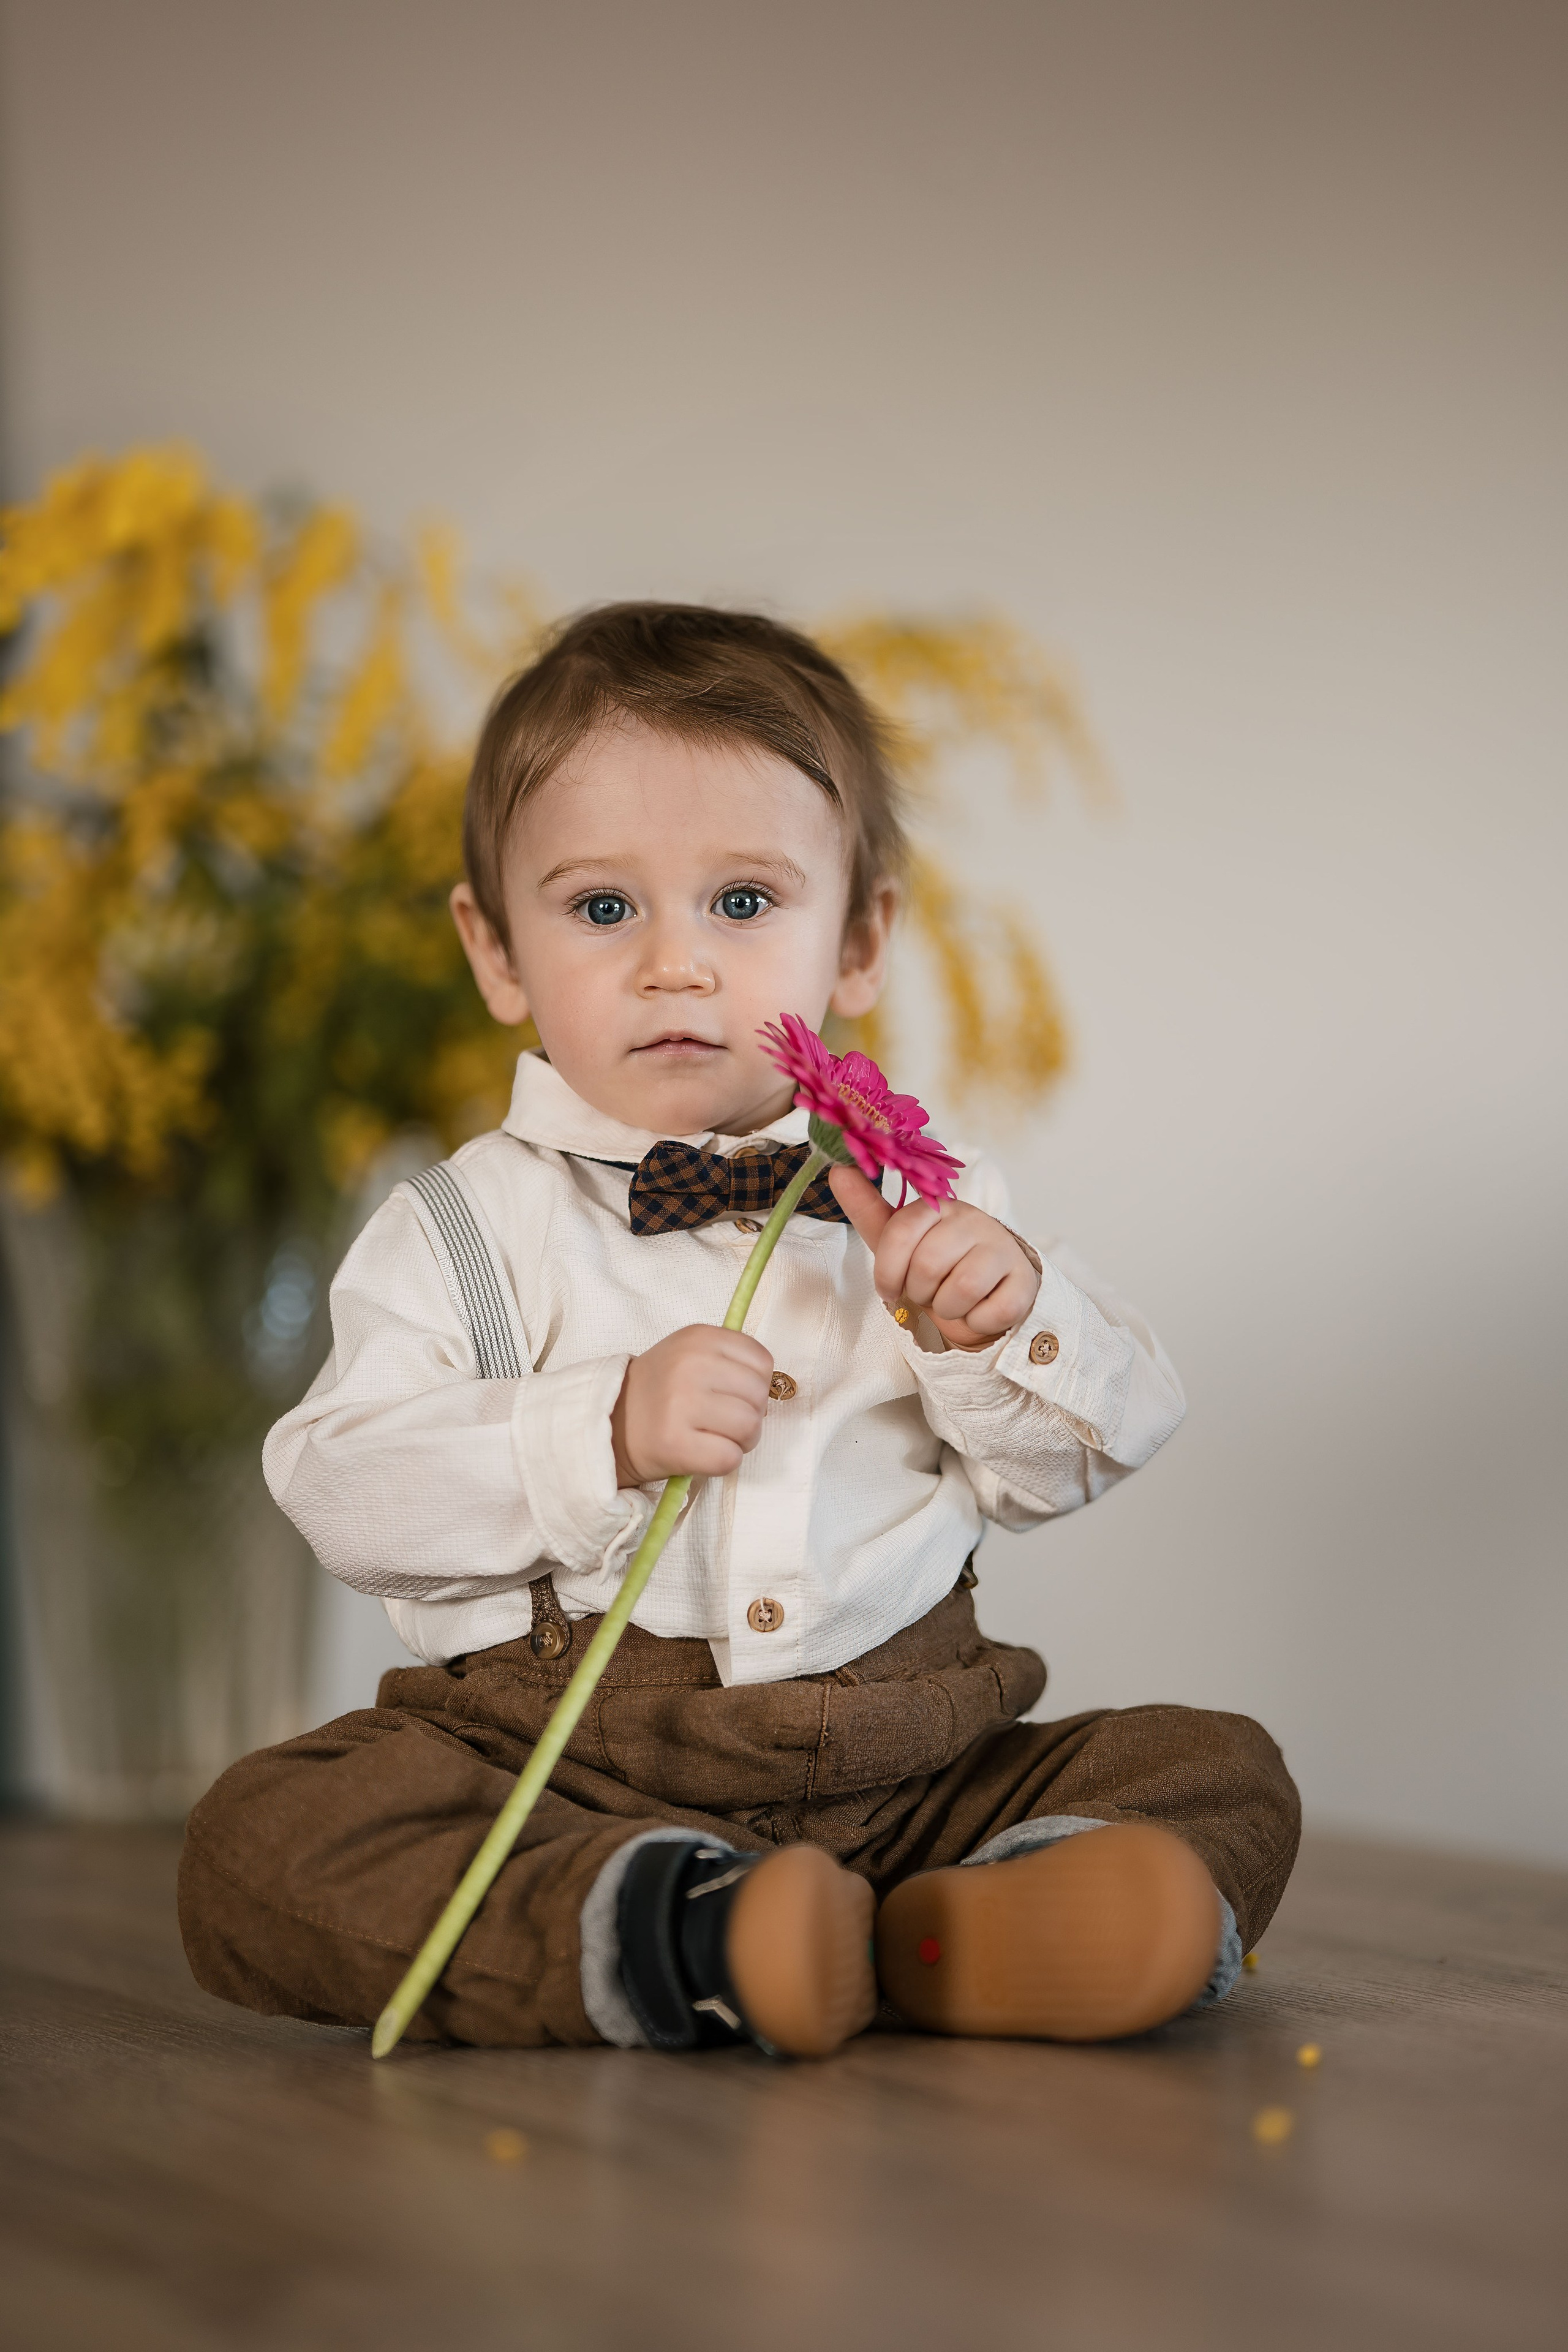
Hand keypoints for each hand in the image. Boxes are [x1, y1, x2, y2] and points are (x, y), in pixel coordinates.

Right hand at [611, 1325, 774, 1484]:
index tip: (733, 1393)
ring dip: (740, 1440)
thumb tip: (773, 1390)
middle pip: (758, 1396)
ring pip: (749, 1427)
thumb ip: (731, 1359)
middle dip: (751, 1414)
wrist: (612, 1422)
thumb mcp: (691, 1353)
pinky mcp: (675, 1444)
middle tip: (723, 1421)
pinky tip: (704, 1453)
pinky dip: (724, 1461)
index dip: (757, 1383)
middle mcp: (689, 1366)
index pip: (762, 1361)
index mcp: (698, 1337)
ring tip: (715, 1437)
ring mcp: (680, 1405)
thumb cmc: (662, 1390)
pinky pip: (729, 1458)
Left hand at [829, 1166, 1040, 1351]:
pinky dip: (976, 1321)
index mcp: (940, 1206)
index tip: (890, 1287)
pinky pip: (991, 1312)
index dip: (888, 1271)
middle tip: (928, 1291)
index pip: (900, 1232)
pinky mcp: (1025, 1283)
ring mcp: (1003, 1249)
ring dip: (947, 1309)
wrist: (986, 1292)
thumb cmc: (938, 1263)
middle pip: (928, 1266)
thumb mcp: (898, 1238)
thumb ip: (867, 1206)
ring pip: (961, 1290)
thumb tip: (838, 1168)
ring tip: (952, 1300)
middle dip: (919, 1292)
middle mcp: (974, 1220)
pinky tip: (978, 1309)